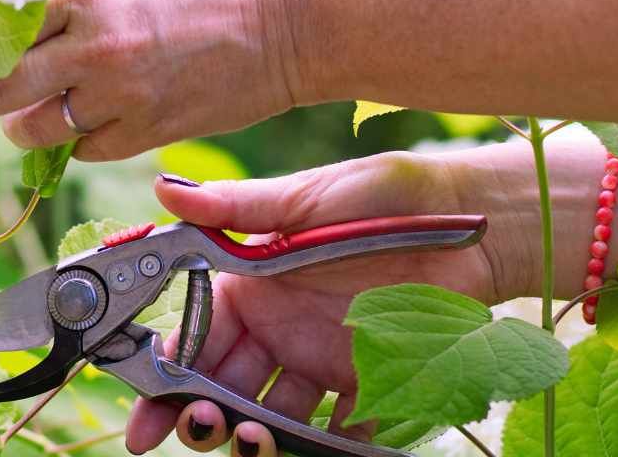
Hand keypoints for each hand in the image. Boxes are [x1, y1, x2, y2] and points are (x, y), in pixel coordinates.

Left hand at [0, 0, 309, 160]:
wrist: (295, 16)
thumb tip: (24, 23)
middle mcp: (93, 41)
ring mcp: (120, 91)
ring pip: (33, 129)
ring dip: (18, 127)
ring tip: (18, 120)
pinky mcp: (149, 131)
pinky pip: (86, 149)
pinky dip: (77, 142)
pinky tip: (85, 125)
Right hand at [124, 148, 542, 456]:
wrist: (473, 223)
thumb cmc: (383, 197)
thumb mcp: (305, 199)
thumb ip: (236, 208)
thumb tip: (164, 188)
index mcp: (253, 284)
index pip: (196, 335)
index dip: (166, 372)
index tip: (144, 408)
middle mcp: (280, 327)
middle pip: (225, 384)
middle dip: (201, 414)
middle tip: (198, 428)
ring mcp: (321, 359)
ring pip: (272, 414)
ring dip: (252, 436)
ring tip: (252, 440)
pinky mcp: (368, 383)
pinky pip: (339, 430)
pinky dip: (322, 449)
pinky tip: (311, 451)